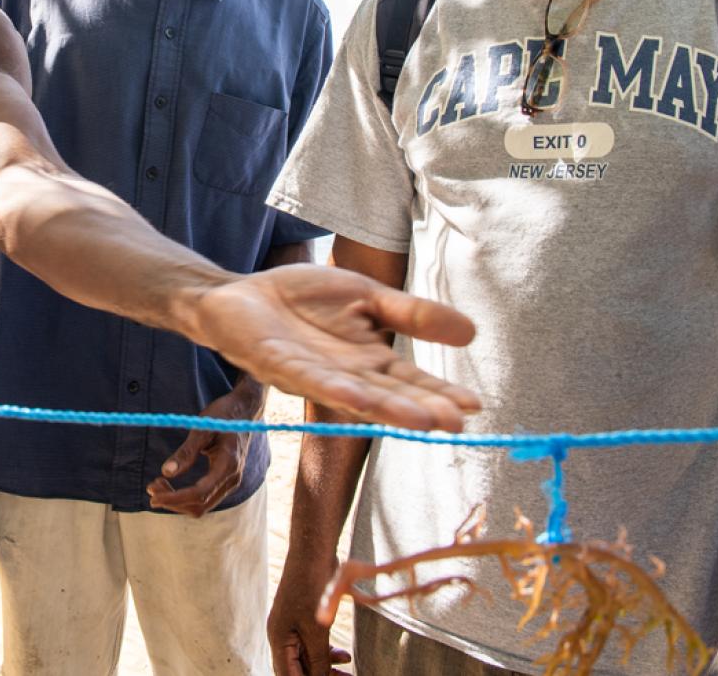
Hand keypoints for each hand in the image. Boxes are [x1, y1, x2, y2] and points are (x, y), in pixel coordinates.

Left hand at [147, 380, 264, 516]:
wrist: (244, 410)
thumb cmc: (223, 415)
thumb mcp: (202, 428)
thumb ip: (186, 452)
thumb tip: (166, 471)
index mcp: (228, 465)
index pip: (200, 494)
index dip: (175, 498)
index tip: (154, 497)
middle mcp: (232, 479)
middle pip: (200, 505)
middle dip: (173, 501)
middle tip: (150, 487)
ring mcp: (230, 482)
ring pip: (201, 506)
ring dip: (177, 501)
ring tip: (157, 484)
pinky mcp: (225, 481)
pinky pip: (204, 498)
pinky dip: (185, 497)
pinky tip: (170, 484)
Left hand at [189, 264, 478, 431]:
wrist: (242, 294)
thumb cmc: (303, 301)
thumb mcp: (367, 297)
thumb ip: (412, 315)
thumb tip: (472, 332)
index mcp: (368, 362)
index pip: (410, 382)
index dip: (440, 393)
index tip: (474, 405)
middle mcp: (344, 377)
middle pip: (387, 397)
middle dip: (420, 410)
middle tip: (456, 423)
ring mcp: (311, 374)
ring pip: (353, 396)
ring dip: (386, 410)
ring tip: (422, 421)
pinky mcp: (277, 363)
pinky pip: (307, 380)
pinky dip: (333, 390)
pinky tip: (357, 397)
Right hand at [269, 560, 351, 674]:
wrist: (313, 549)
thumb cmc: (311, 585)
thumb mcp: (317, 628)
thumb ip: (319, 659)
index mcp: (279, 639)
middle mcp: (282, 635)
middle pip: (296, 668)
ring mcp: (291, 625)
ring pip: (306, 657)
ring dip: (325, 666)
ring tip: (347, 669)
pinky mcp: (303, 617)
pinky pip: (312, 643)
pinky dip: (327, 652)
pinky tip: (344, 654)